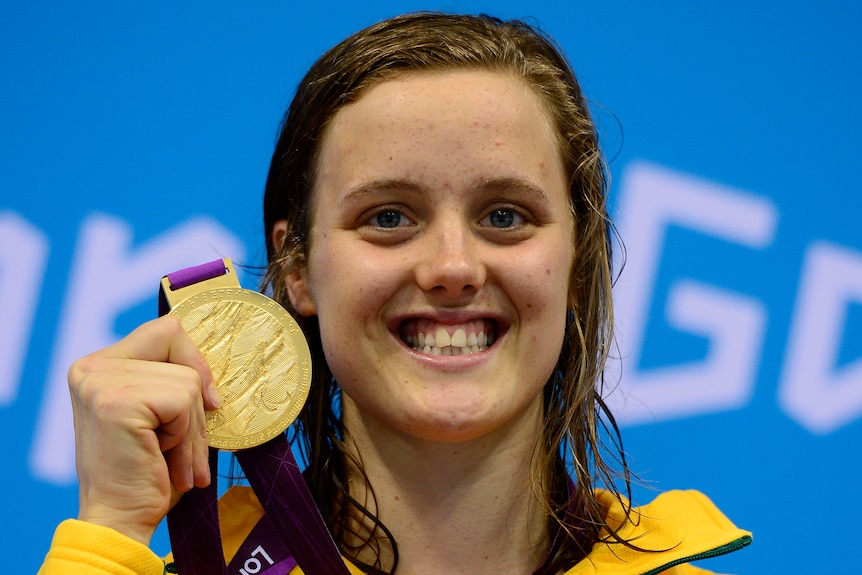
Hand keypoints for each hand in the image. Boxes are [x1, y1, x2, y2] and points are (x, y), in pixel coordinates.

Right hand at [68, 314, 220, 544]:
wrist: (120, 519)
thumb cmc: (148, 470)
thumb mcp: (161, 414)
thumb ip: (173, 378)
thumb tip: (214, 359)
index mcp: (99, 366)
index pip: (166, 330)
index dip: (194, 362)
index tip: (203, 402)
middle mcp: (92, 368)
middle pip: (180, 350)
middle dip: (194, 404)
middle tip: (177, 445)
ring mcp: (100, 382)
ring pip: (187, 382)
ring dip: (190, 430)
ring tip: (168, 458)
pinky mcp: (116, 401)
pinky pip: (183, 401)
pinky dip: (184, 436)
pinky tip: (161, 459)